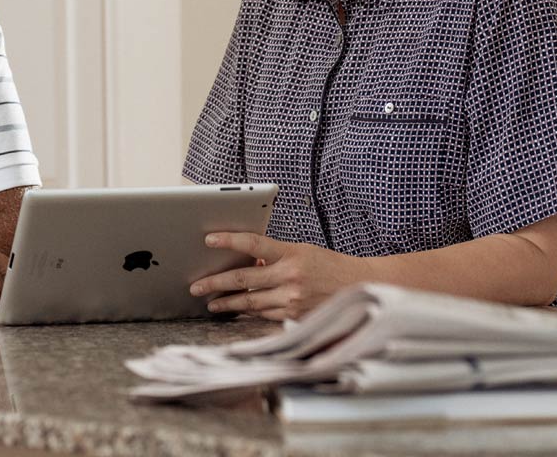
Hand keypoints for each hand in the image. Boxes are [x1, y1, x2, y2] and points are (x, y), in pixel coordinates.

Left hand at [189, 232, 368, 320]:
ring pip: (250, 302)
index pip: (254, 243)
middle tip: (195, 285)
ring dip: (226, 302)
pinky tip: (235, 311)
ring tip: (209, 302)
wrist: (361, 287)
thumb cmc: (329, 266)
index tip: (209, 239)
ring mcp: (292, 299)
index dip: (229, 240)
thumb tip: (247, 261)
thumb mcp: (303, 251)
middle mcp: (290, 276)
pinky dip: (247, 312)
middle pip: (243, 279)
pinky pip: (264, 314)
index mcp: (292, 253)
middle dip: (215, 282)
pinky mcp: (294, 316)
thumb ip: (275, 256)